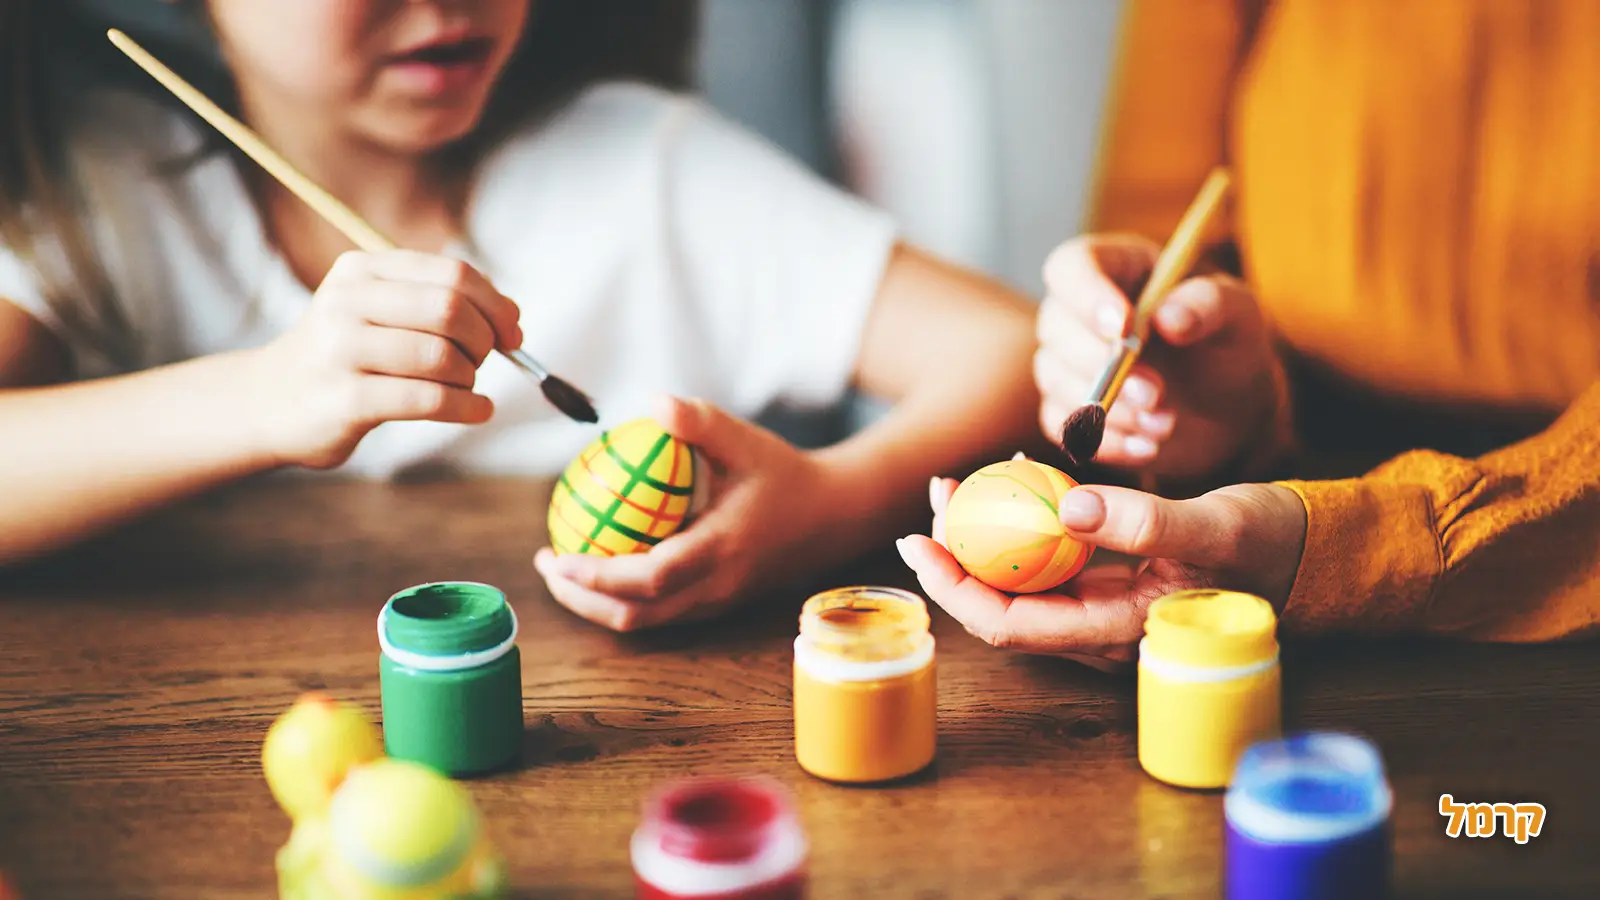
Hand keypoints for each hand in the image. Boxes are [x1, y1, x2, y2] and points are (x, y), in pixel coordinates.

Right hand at [245, 250, 522, 468]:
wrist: (269, 402)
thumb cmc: (344, 356)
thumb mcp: (380, 313)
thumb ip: (440, 305)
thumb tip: (513, 317)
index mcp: (363, 270)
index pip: (453, 274)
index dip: (495, 305)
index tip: (512, 332)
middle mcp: (348, 301)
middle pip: (450, 309)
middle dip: (483, 340)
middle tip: (483, 362)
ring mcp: (342, 349)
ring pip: (441, 356)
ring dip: (469, 377)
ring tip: (464, 387)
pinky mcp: (346, 399)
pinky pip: (428, 399)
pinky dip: (466, 407)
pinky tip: (477, 410)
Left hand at [533, 395, 831, 631]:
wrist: (835, 517)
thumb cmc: (787, 474)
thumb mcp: (747, 441)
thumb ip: (701, 422)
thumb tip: (652, 403)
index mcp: (721, 550)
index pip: (650, 578)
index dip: (598, 577)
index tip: (556, 558)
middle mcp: (716, 588)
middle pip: (636, 615)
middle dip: (581, 599)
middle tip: (546, 564)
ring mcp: (717, 603)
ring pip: (646, 621)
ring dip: (599, 604)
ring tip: (563, 571)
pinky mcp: (717, 605)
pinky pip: (661, 613)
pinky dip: (624, 599)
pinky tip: (603, 567)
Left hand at [902, 472, 1305, 671]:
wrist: (1310, 550)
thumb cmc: (1270, 543)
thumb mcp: (1216, 526)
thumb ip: (1148, 522)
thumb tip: (1067, 507)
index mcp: (1120, 630)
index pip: (1013, 626)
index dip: (958, 589)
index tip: (922, 542)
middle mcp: (1101, 629)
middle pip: (1003, 604)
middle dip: (958, 553)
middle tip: (938, 495)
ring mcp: (1103, 608)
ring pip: (1022, 580)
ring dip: (985, 534)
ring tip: (961, 482)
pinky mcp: (1109, 582)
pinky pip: (1050, 559)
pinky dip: (1025, 521)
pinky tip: (1019, 477)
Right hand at [1035, 234, 1288, 479]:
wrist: (1231, 411)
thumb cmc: (1230, 346)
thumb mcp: (1238, 315)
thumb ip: (1209, 304)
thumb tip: (1169, 318)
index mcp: (1118, 269)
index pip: (1073, 266)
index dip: (1086, 294)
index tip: (1122, 326)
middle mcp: (1082, 312)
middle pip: (1055, 325)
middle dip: (1101, 364)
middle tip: (1155, 393)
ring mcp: (1070, 363)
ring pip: (1055, 379)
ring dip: (1108, 408)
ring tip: (1165, 424)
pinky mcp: (1071, 410)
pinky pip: (1064, 426)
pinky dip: (1105, 441)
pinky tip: (1148, 446)